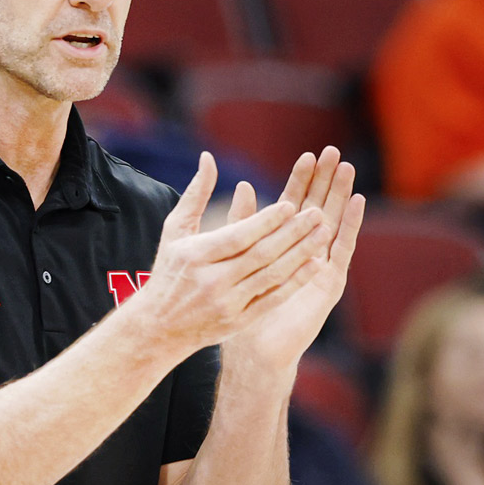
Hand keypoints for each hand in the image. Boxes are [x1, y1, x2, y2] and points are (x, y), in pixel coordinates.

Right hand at [132, 152, 330, 358]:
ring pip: (271, 275)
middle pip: (260, 254)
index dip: (265, 221)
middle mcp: (213, 281)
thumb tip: (209, 158)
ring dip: (301, 254)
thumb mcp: (175, 230)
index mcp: (197, 256)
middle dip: (292, 233)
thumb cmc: (169, 271)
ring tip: (324, 233)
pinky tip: (315, 264)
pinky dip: (295, 281)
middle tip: (317, 214)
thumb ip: (195, 194)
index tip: (291, 204)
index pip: (238, 236)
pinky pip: (273, 298)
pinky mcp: (239, 322)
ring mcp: (228, 304)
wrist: (159, 326)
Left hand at [224, 146, 366, 371]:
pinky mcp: (330, 280)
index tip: (308, 154)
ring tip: (347, 169)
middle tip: (333, 151)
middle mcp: (305, 250)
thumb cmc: (242, 304)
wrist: (254, 345)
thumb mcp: (238, 256)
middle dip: (325, 179)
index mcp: (282, 243)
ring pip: (332, 221)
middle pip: (317, 206)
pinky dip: (350, 224)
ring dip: (340, 195)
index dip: (301, 179)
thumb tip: (245, 185)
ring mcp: (320, 264)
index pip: (294, 203)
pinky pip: (342, 248)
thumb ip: (243, 223)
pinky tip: (358, 202)